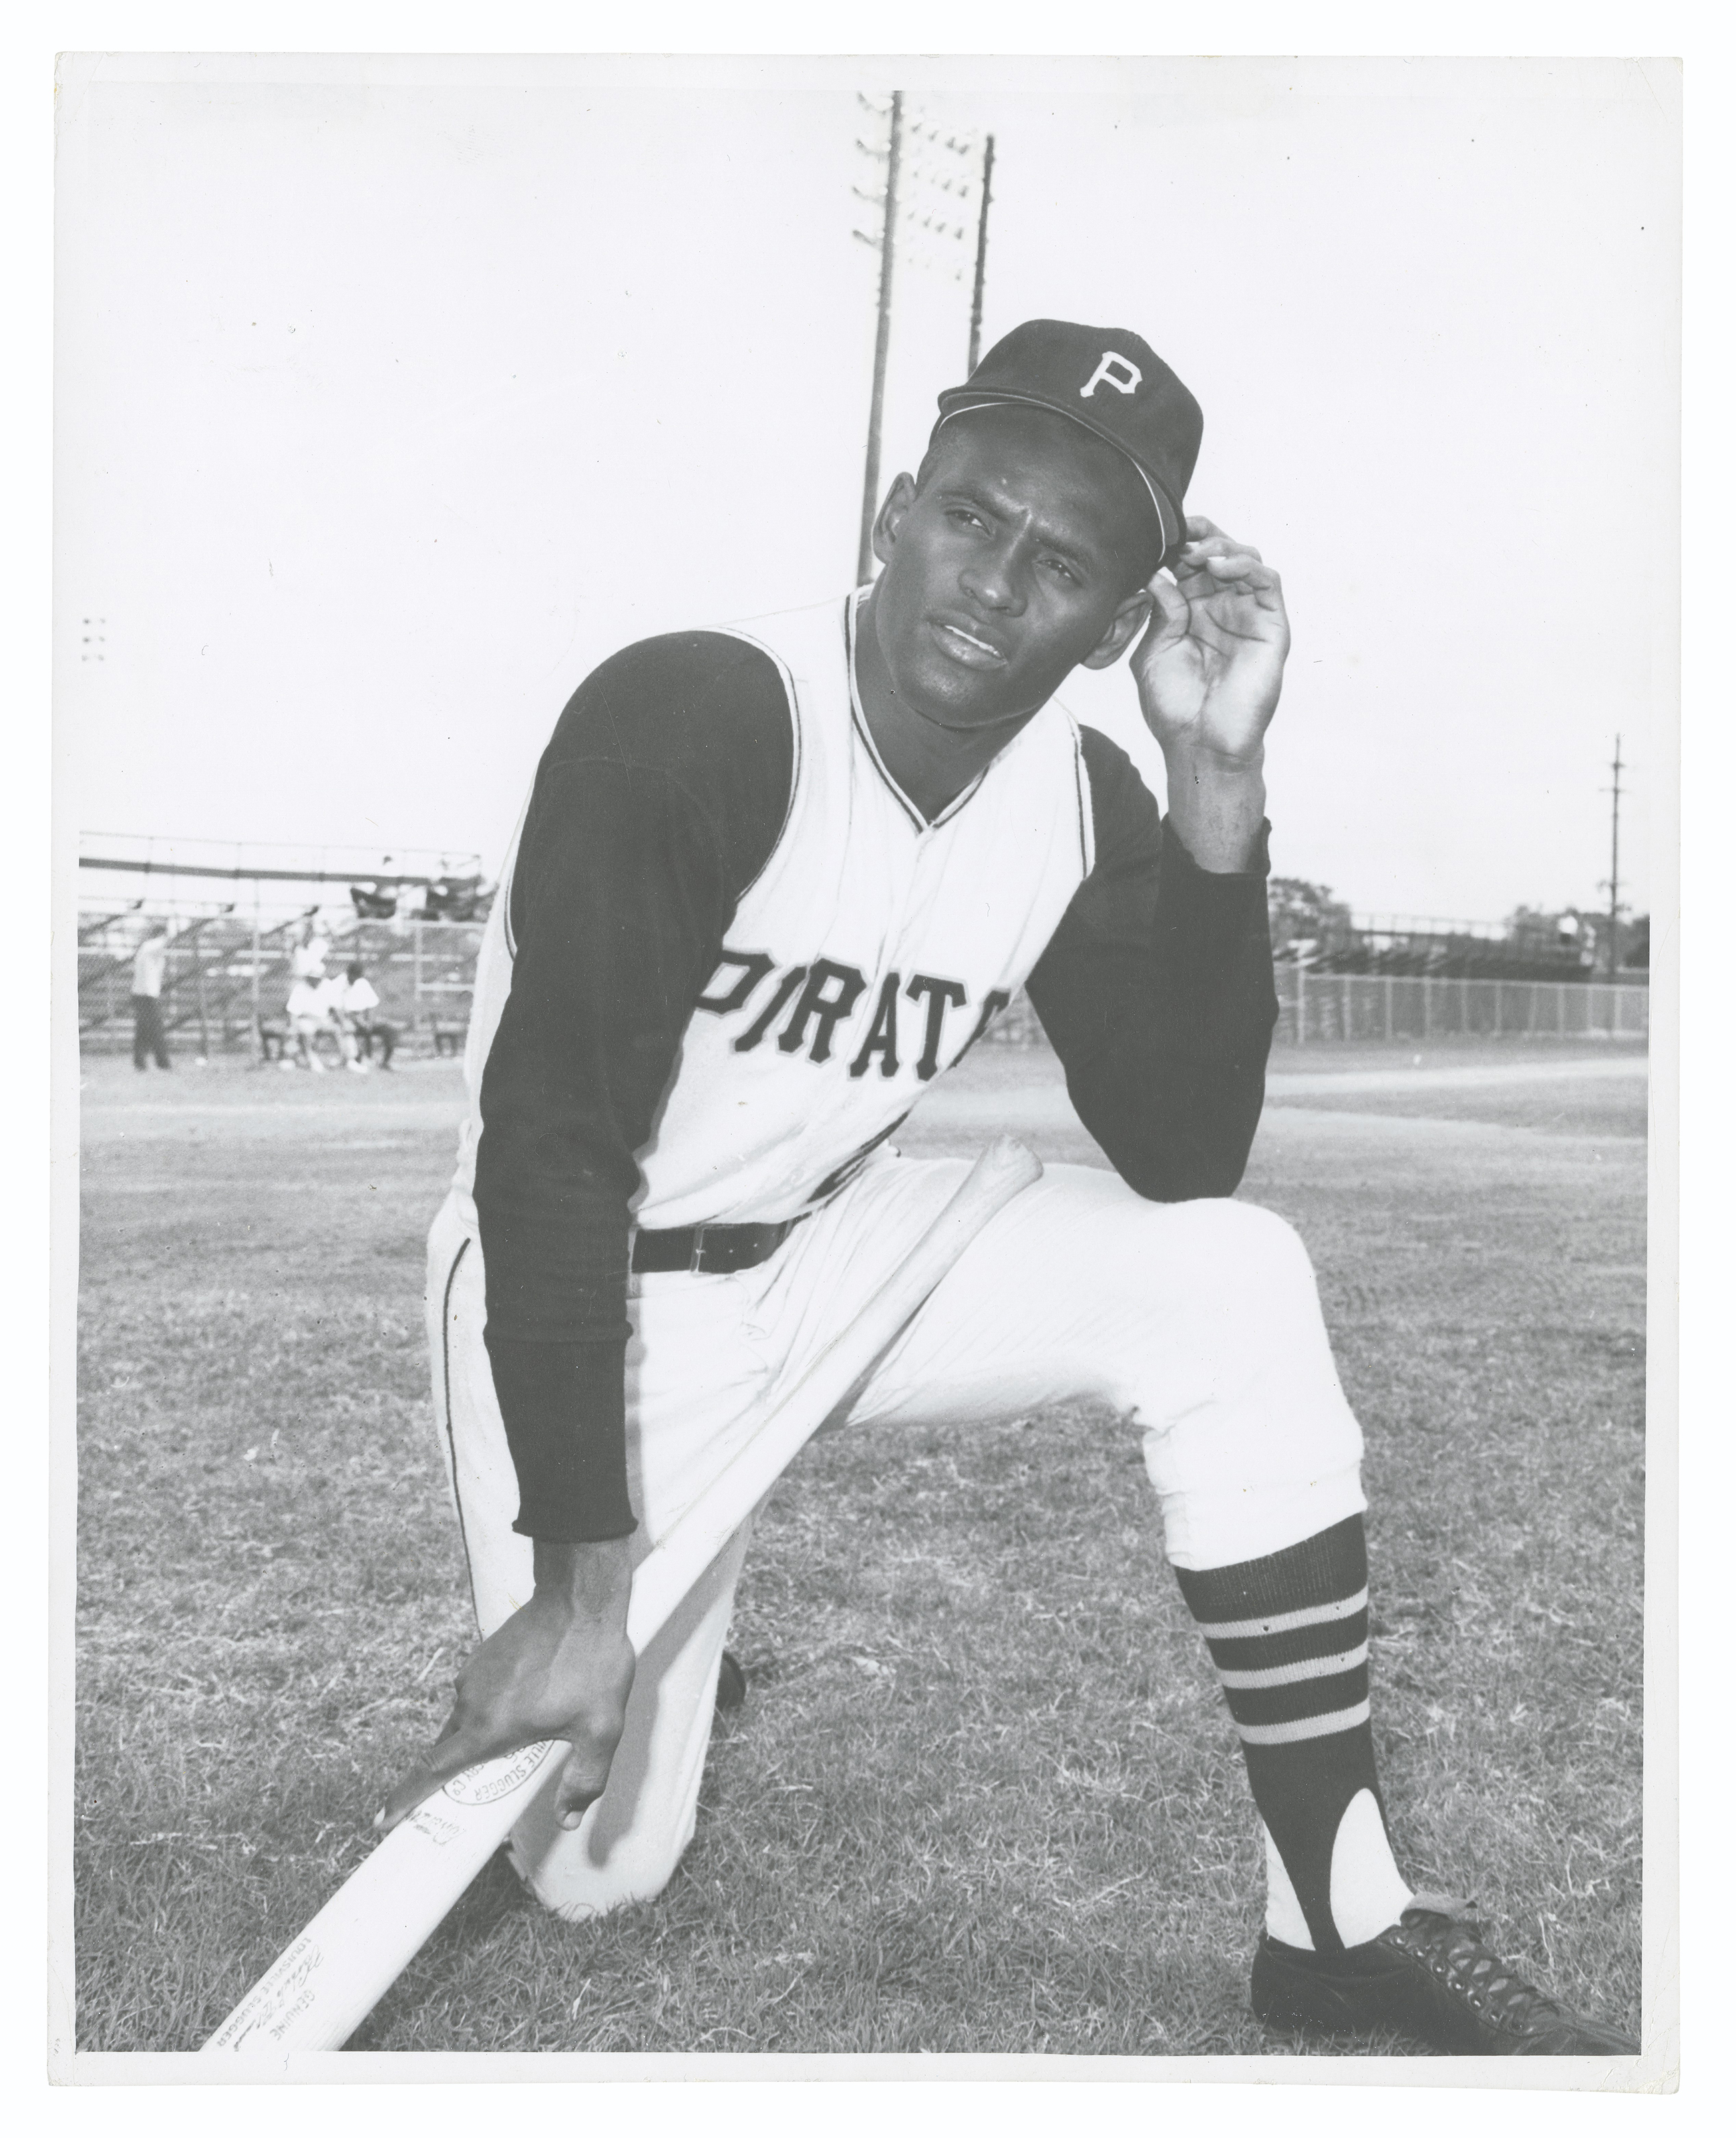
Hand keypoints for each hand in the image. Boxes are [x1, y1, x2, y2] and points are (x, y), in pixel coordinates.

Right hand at [376, 1536, 634, 1835]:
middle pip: (450, 1750)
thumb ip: (584, 1780)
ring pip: (467, 1719)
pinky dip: (493, 1708)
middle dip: (460, 1773)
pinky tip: (532, 1701)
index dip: (404, 1798)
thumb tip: (568, 1819)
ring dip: (485, 1735)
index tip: (381, 1821)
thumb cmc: (592, 1662)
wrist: (582, 1597)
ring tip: (531, 1734)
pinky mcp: (483, 1654)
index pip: (432, 1771)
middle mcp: (470, 1702)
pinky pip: (479, 1693)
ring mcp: (474, 1674)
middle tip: (488, 1786)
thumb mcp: (601, 1729)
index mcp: (488, 1727)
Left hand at [1130, 516, 1289, 767]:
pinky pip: (1268, 582)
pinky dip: (1246, 566)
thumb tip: (1157, 575)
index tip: (1159, 533)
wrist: (1200, 745)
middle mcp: (1223, 607)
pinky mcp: (1272, 626)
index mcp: (1193, 610)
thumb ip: (1160, 612)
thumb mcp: (1154, 653)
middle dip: (1201, 537)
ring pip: (1246, 560)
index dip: (1180, 542)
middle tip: (1180, 535)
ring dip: (1222, 548)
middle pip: (1221, 552)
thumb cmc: (1175, 707)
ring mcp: (1249, 615)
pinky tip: (1219, 567)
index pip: (1192, 562)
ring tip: (1198, 554)